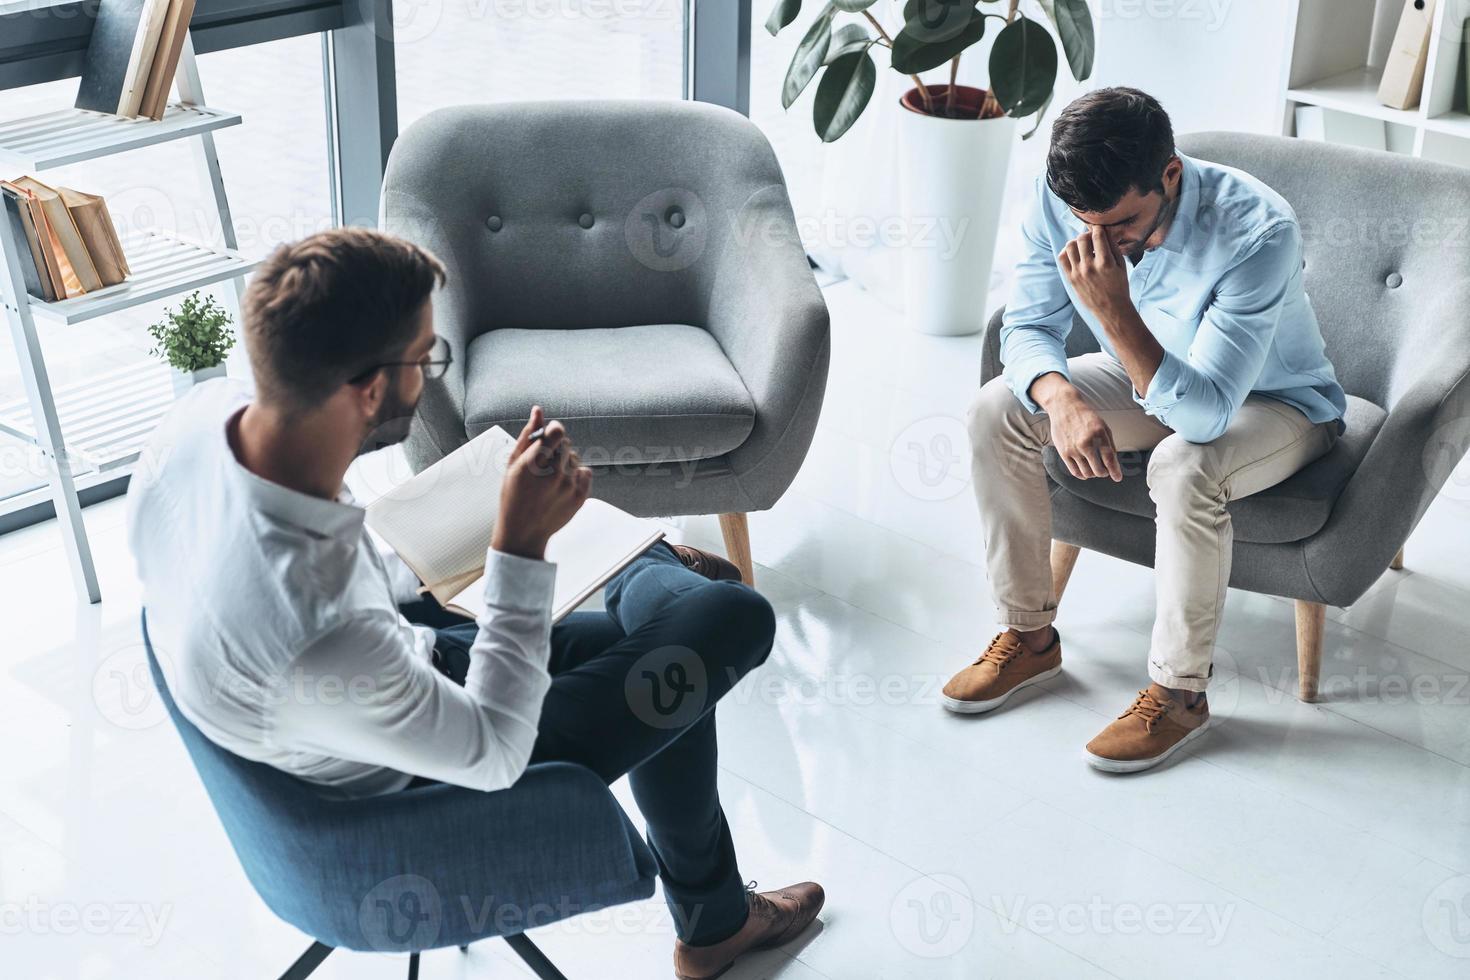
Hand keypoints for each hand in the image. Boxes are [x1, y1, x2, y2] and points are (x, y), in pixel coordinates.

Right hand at [491, 406, 592, 559]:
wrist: (523, 532)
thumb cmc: (513, 496)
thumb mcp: (513, 465)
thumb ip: (527, 435)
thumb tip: (538, 411)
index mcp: (533, 464)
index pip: (557, 432)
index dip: (553, 431)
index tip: (549, 436)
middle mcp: (553, 474)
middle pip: (566, 443)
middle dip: (556, 449)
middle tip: (543, 465)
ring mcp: (568, 487)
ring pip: (575, 458)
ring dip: (565, 463)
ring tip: (550, 480)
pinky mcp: (580, 497)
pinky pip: (585, 472)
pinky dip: (576, 476)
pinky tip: (561, 487)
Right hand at [1033, 379, 1122, 481]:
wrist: (1065, 407)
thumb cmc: (1086, 417)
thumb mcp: (1102, 426)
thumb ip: (1109, 443)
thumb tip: (1113, 463)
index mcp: (1098, 434)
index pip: (1109, 457)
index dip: (1115, 470)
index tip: (1118, 478)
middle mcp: (1085, 442)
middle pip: (1098, 469)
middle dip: (1103, 473)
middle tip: (1105, 472)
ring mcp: (1073, 448)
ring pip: (1087, 473)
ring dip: (1093, 474)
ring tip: (1095, 470)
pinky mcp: (1063, 452)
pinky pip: (1075, 472)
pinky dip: (1082, 475)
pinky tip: (1085, 472)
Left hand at [1059, 224, 1130, 320]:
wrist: (1111, 309)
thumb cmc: (1119, 286)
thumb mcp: (1122, 265)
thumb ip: (1113, 247)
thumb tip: (1105, 231)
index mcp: (1105, 262)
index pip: (1098, 235)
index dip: (1098, 228)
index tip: (1099, 229)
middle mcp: (1090, 266)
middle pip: (1081, 238)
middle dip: (1087, 234)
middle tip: (1091, 238)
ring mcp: (1078, 273)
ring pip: (1070, 246)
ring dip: (1076, 242)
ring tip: (1082, 246)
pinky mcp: (1070, 278)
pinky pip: (1062, 258)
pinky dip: (1067, 251)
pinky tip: (1074, 253)